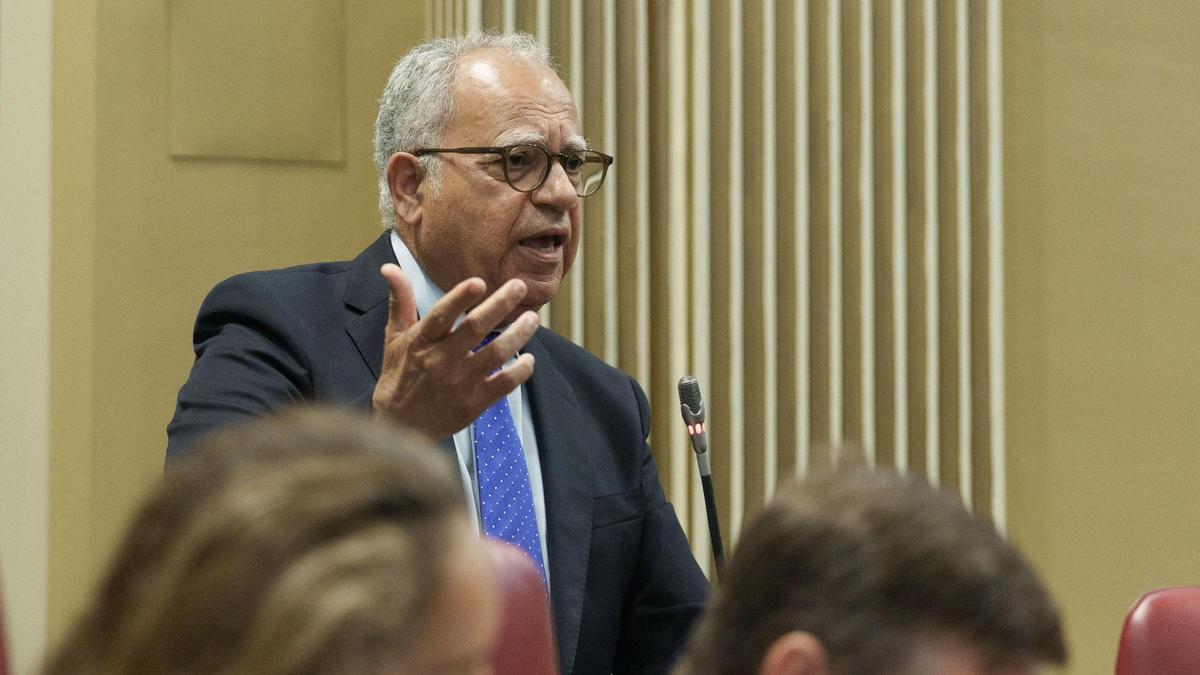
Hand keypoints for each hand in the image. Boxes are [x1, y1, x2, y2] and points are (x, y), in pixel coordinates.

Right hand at [371, 263, 538, 440]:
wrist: (400, 426)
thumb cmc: (399, 376)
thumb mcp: (394, 338)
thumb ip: (400, 301)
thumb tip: (390, 267)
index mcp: (421, 342)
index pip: (441, 316)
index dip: (460, 298)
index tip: (479, 282)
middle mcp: (441, 361)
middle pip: (475, 329)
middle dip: (500, 305)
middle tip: (519, 287)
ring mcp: (460, 383)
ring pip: (496, 354)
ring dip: (518, 334)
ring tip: (533, 319)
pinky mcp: (474, 403)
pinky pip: (505, 384)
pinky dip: (521, 370)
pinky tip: (528, 358)